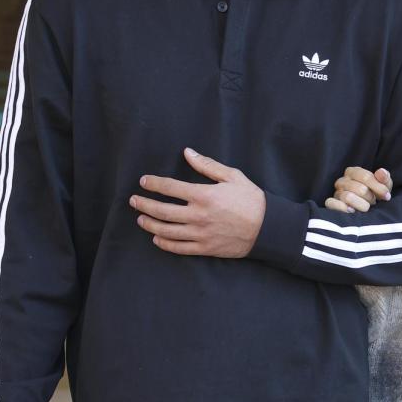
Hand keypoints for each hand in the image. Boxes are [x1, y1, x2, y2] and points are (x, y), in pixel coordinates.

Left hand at [130, 148, 266, 257]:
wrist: (268, 228)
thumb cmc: (251, 200)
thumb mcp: (232, 176)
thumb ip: (207, 165)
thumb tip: (187, 153)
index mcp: (203, 195)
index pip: (170, 187)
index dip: (154, 183)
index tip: (144, 182)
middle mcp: (198, 215)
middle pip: (162, 210)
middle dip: (144, 204)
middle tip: (133, 201)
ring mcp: (200, 234)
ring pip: (166, 230)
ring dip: (150, 224)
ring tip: (141, 219)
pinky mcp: (205, 248)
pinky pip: (179, 248)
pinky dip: (164, 243)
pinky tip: (157, 238)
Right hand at [324, 166, 390, 213]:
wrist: (367, 210)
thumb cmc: (375, 195)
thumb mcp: (383, 186)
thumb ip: (384, 178)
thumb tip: (381, 172)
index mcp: (353, 172)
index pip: (365, 177)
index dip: (378, 188)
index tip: (387, 196)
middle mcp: (342, 180)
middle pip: (359, 189)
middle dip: (370, 198)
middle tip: (373, 202)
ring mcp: (336, 192)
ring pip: (348, 197)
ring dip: (361, 205)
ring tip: (366, 208)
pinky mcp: (331, 203)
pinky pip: (332, 203)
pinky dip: (343, 208)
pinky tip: (352, 211)